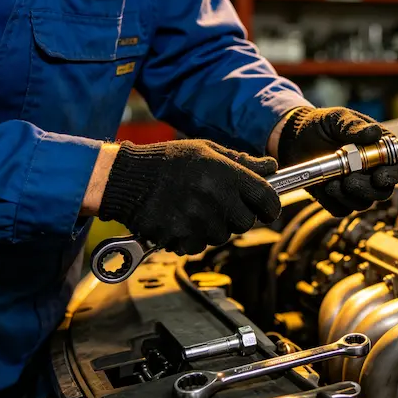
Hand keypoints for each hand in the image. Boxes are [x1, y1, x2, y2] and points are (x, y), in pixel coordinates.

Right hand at [96, 140, 280, 254]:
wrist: (125, 177)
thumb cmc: (167, 161)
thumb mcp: (207, 150)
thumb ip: (241, 162)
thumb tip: (272, 166)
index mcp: (225, 173)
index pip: (266, 198)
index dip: (271, 207)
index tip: (268, 210)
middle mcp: (214, 197)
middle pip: (245, 223)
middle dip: (237, 217)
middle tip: (220, 205)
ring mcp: (196, 220)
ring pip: (221, 236)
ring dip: (213, 228)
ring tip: (193, 208)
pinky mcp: (179, 237)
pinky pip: (198, 246)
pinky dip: (192, 239)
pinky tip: (180, 221)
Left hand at [277, 107, 397, 216]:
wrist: (294, 137)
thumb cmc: (321, 124)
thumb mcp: (337, 118)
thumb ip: (353, 125)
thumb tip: (373, 133)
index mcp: (380, 150)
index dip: (394, 175)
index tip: (379, 176)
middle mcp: (372, 171)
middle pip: (383, 191)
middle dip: (367, 190)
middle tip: (349, 180)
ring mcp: (355, 186)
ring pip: (363, 203)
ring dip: (349, 197)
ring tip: (331, 183)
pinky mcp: (337, 198)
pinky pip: (341, 210)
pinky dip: (333, 202)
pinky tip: (323, 188)